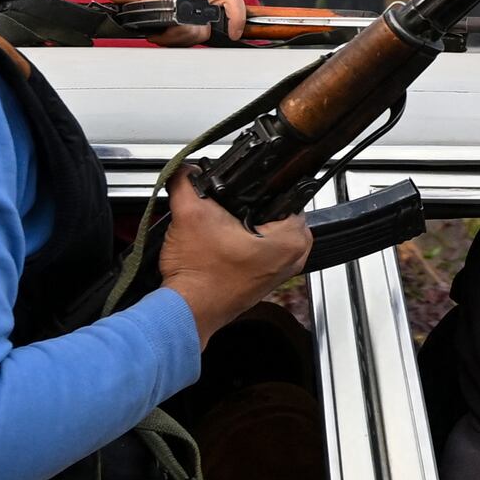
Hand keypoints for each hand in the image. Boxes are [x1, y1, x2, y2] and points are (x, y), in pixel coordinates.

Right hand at [45, 0, 249, 37]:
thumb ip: (185, 14)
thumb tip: (195, 36)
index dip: (239, 18)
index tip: (234, 34)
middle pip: (206, 29)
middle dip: (188, 40)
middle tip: (169, 38)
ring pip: (193, 31)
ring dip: (173, 39)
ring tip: (158, 32)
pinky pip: (176, 24)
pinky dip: (163, 34)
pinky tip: (151, 30)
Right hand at [156, 170, 311, 336]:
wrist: (187, 311)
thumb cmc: (198, 277)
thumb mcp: (189, 214)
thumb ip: (187, 182)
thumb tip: (186, 168)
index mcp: (290, 239)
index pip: (285, 193)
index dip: (257, 186)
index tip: (238, 190)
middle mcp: (293, 257)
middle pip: (275, 211)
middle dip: (251, 206)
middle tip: (227, 211)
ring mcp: (280, 271)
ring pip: (268, 230)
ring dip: (247, 224)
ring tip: (223, 226)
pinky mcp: (265, 279)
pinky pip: (261, 249)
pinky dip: (244, 242)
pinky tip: (223, 242)